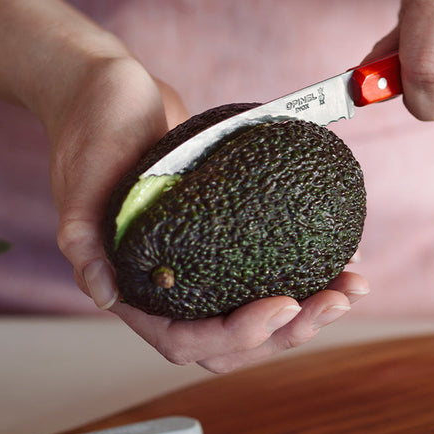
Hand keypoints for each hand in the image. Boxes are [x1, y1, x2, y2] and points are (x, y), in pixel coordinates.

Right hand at [49, 53, 368, 373]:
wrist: (111, 91)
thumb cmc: (90, 128)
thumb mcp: (80, 179)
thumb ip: (82, 238)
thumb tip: (102, 296)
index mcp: (130, 287)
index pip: (182, 340)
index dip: (237, 335)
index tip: (285, 302)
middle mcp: (166, 287)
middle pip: (229, 341)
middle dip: (288, 332)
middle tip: (337, 300)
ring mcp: (196, 266)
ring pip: (253, 315)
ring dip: (307, 311)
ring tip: (353, 285)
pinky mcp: (220, 240)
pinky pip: (263, 273)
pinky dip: (304, 274)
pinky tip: (342, 258)